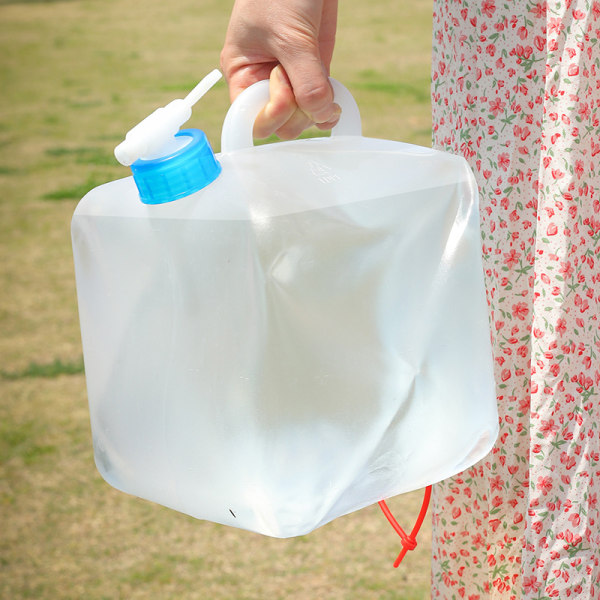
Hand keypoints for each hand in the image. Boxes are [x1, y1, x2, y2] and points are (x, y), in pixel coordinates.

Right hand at [220, 0, 340, 139]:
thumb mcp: (291, 37)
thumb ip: (306, 81)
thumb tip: (321, 116)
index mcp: (242, 72)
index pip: (250, 118)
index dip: (270, 114)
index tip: (284, 90)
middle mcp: (263, 81)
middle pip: (278, 125)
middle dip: (295, 112)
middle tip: (304, 78)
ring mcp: (290, 80)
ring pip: (300, 120)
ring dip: (315, 111)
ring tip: (323, 84)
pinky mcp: (313, 74)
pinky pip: (318, 106)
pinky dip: (328, 108)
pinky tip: (335, 102)